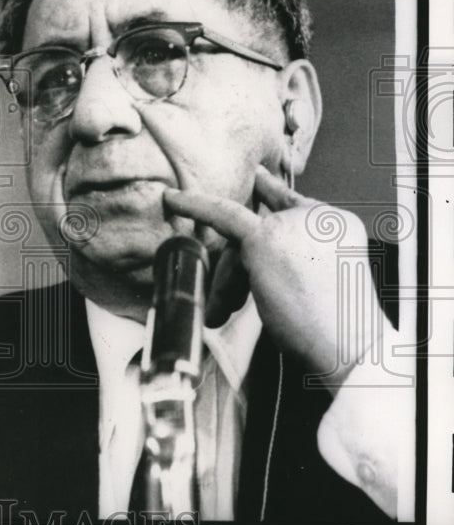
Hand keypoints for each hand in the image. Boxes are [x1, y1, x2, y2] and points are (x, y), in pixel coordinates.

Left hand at [163, 165, 384, 387]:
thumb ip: (297, 256)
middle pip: (260, 225)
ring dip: (228, 279)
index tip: (257, 178)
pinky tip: (173, 200)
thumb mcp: (323, 281)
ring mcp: (290, 223)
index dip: (269, 194)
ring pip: (240, 238)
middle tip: (230, 303)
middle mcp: (316, 214)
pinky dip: (193, 206)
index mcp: (337, 223)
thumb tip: (252, 253)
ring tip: (222, 313)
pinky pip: (221, 215)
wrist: (351, 346)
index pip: (292, 204)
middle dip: (240, 265)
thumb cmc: (337, 330)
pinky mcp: (263, 237)